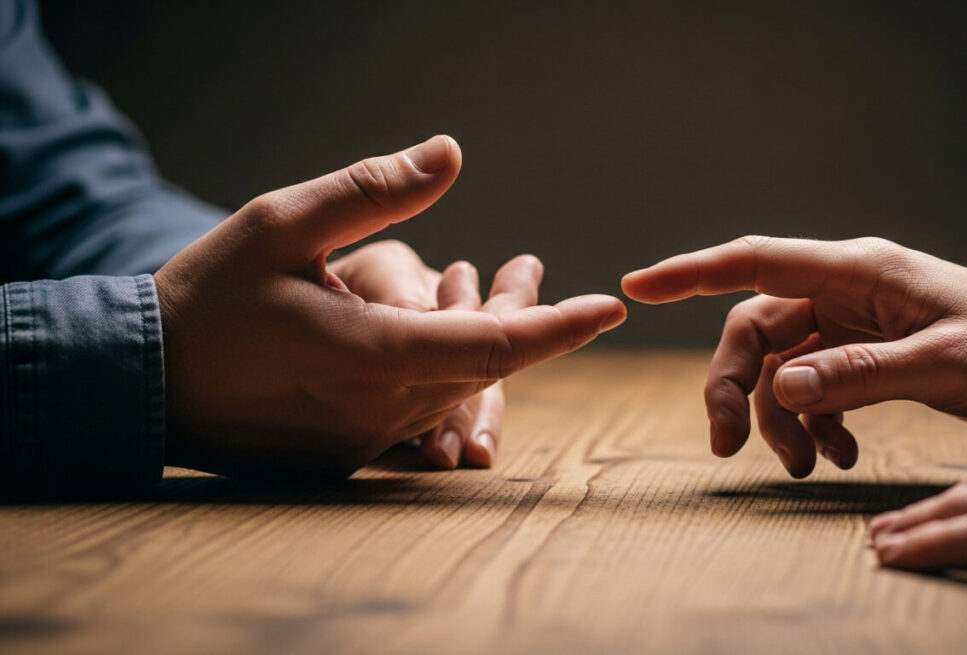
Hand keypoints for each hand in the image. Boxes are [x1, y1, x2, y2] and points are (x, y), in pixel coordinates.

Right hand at [155, 136, 625, 477]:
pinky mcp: (351, 453)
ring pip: (454, 387)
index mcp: (372, 354)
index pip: (494, 346)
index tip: (610, 309)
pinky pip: (419, 410)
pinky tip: (425, 325)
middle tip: (529, 263)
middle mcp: (380, 409)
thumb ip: (371, 193)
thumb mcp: (280, 223)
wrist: (145, 382)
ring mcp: (367, 440)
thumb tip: (451, 153)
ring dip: (475, 338)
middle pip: (482, 364)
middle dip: (520, 314)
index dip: (559, 326)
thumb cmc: (209, 297)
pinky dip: (437, 368)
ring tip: (477, 278)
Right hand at [622, 236, 966, 476]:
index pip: (755, 262)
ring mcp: (852, 323)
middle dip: (735, 388)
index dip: (690, 272)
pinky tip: (836, 453)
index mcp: (857, 271)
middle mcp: (844, 291)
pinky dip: (814, 422)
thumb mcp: (943, 362)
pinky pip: (813, 387)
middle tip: (727, 448)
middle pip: (756, 331)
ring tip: (806, 465)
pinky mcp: (865, 354)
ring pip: (781, 367)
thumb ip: (860, 374)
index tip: (636, 286)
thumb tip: (782, 388)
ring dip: (779, 417)